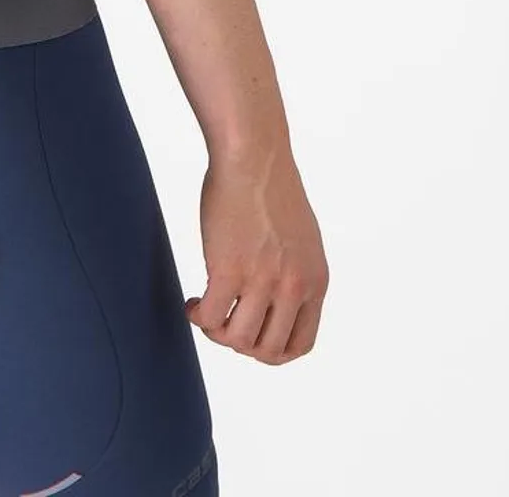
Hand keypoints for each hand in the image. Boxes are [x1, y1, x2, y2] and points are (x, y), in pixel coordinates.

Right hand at [184, 142, 327, 363]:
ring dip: (217, 332)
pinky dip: (198, 317)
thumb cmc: (270, 186)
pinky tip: (193, 303)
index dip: (272, 351)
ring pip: (238, 340)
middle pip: (268, 350)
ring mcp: (262, 281)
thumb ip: (294, 272)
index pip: (300, 344)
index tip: (251, 336)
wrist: (253, 156)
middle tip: (223, 322)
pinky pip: (211, 316)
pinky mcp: (229, 270)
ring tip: (205, 311)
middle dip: (241, 344)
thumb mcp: (302, 240)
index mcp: (315, 282)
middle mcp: (294, 288)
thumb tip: (273, 297)